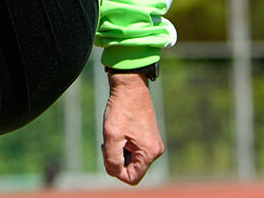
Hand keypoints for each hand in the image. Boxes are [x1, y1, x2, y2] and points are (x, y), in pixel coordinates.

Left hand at [100, 70, 163, 184]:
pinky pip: (134, 151)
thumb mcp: (111, 136)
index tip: (108, 151)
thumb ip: (112, 159)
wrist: (129, 85)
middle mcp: (156, 150)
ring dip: (120, 151)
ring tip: (115, 134)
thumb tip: (115, 172)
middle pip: (132, 169)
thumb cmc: (120, 109)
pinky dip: (124, 145)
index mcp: (149, 152)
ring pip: (132, 160)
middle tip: (109, 141)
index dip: (116, 170)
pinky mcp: (149, 137)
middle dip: (117, 159)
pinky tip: (120, 131)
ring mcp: (154, 143)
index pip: (131, 178)